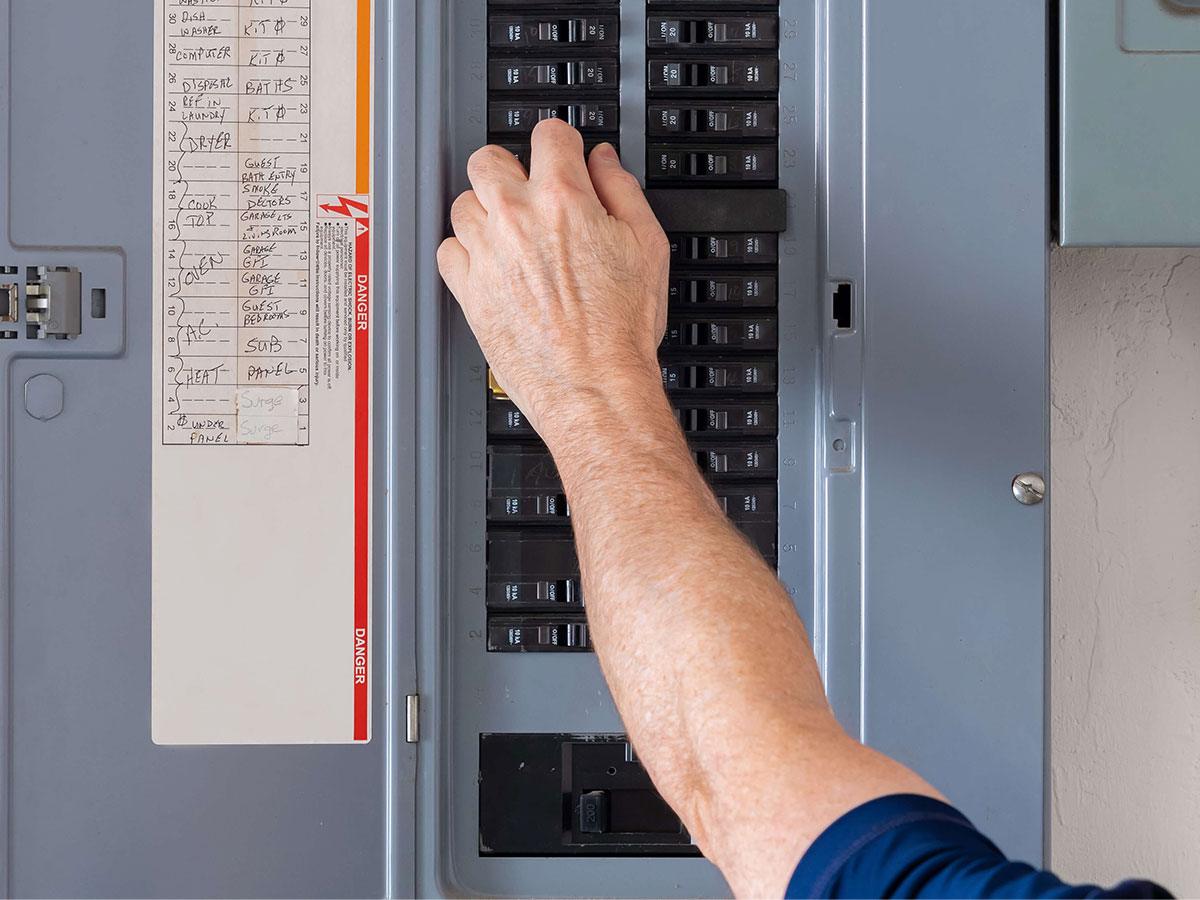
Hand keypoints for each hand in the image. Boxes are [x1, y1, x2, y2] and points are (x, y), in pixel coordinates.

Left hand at [437, 119, 670, 445]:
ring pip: (462, 203)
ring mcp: (486, 253)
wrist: (594, 386)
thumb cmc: (621, 329)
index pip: (549, 134)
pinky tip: (492, 265)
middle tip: (528, 191)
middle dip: (510, 169)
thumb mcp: (647, 245)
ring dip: (485, 212)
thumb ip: (623, 190)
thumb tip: (603, 161)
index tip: (563, 156)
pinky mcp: (468, 289)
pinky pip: (447, 249)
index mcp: (563, 199)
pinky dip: (465, 252)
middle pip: (487, 159)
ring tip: (511, 235)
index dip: (561, 143)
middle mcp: (516, 219)